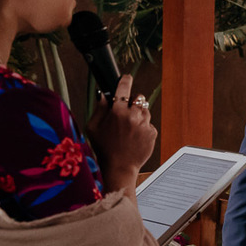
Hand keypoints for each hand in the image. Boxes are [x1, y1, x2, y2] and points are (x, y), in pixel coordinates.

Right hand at [86, 75, 156, 195]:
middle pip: (138, 98)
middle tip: (125, 113)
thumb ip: (99, 109)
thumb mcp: (93, 128)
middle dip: (132, 102)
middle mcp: (133, 115)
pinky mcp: (152, 132)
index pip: (124, 88)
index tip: (126, 77)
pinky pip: (149, 124)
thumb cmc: (103, 148)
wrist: (119, 167)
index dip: (125, 81)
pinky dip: (143, 128)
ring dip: (138, 115)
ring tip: (128, 129)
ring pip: (145, 111)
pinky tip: (134, 138)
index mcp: (117, 112)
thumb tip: (104, 95)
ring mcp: (144, 124)